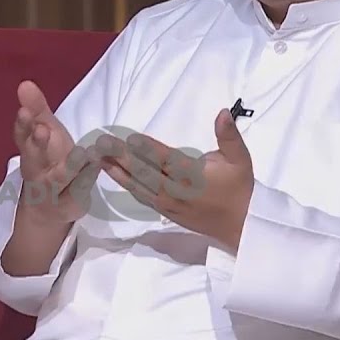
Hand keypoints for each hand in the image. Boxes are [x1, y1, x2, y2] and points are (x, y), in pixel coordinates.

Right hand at [12, 80, 98, 226]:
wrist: (47, 207)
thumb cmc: (48, 159)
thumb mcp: (44, 132)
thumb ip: (37, 109)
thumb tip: (25, 83)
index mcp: (30, 150)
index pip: (22, 135)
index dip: (23, 125)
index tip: (24, 111)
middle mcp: (36, 170)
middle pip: (34, 157)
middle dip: (37, 143)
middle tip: (42, 129)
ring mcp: (52, 190)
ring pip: (58, 178)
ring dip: (68, 165)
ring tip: (80, 152)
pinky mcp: (69, 204)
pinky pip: (78, 192)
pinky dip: (86, 182)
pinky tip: (96, 168)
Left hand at [97, 108, 255, 251]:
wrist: (240, 226)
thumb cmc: (239, 188)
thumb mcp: (240, 159)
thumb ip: (229, 136)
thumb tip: (221, 113)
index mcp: (192, 175)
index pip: (164, 158)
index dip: (146, 148)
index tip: (128, 138)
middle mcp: (175, 190)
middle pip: (144, 171)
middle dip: (121, 157)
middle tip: (101, 143)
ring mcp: (168, 203)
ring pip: (138, 185)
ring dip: (117, 170)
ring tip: (99, 157)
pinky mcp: (165, 212)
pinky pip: (141, 196)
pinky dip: (126, 184)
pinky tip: (114, 174)